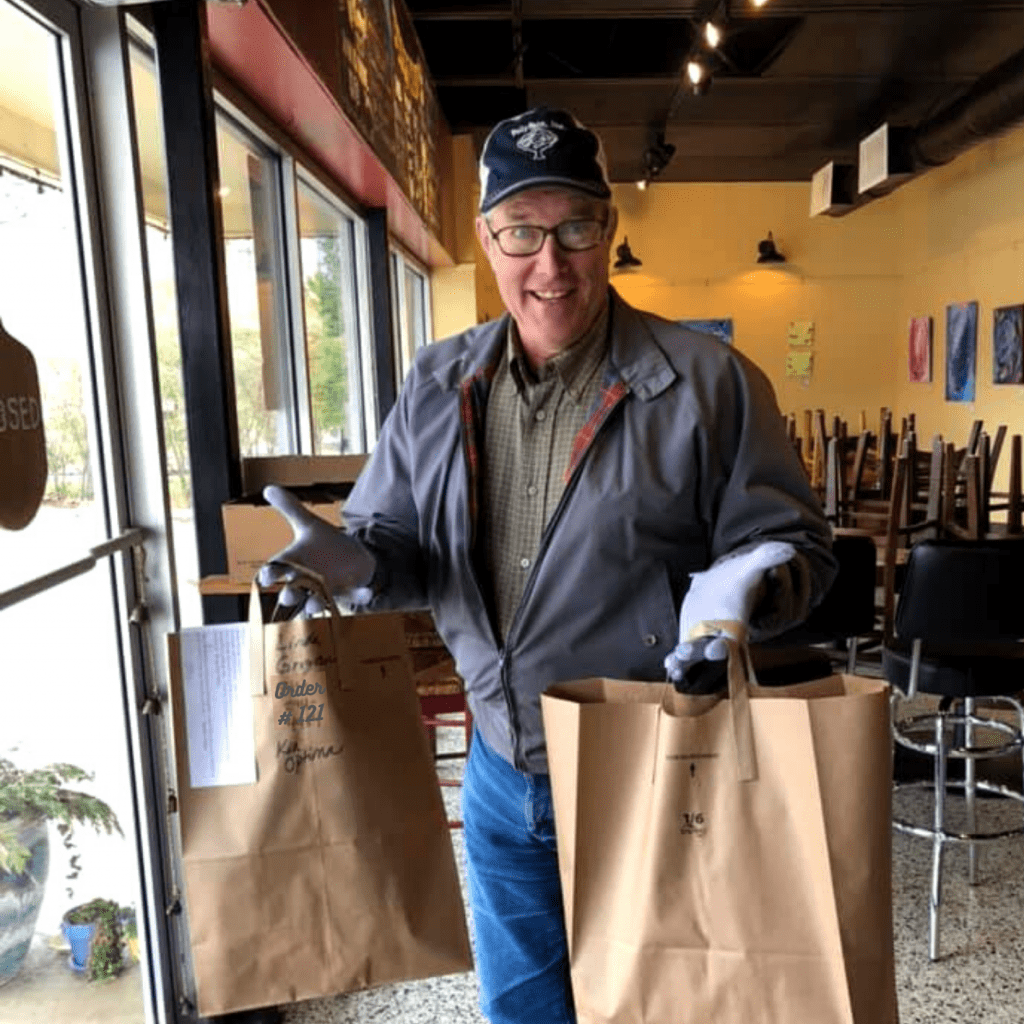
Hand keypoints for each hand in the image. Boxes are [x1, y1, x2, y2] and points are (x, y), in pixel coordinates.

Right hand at [257, 485, 375, 610]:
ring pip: (316, 604)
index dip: (269, 575)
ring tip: (316, 604)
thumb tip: (269, 488)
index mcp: (293, 565)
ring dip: (314, 605)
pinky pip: (356, 598)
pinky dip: (362, 596)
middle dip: (289, 595)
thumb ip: (289, 508)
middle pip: (291, 594)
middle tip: (289, 594)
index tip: (267, 576)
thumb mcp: (308, 524)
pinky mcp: (349, 593)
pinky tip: (369, 592)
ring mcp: (327, 591)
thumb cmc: (322, 544)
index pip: (275, 572)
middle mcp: (306, 583)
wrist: (350, 556)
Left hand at [664, 541, 794, 682]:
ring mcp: (704, 641)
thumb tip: (787, 548)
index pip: (735, 638)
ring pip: (696, 656)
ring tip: (673, 664)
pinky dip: (675, 660)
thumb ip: (764, 559)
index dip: (728, 643)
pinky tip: (668, 664)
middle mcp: (721, 637)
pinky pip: (683, 654)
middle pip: (713, 650)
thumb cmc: (736, 579)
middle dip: (702, 652)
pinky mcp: (690, 640)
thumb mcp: (748, 567)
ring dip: (685, 661)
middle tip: (687, 652)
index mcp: (736, 625)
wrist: (719, 585)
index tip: (719, 646)